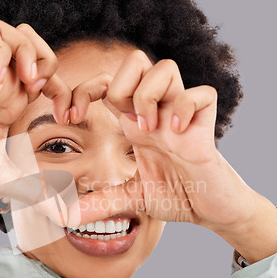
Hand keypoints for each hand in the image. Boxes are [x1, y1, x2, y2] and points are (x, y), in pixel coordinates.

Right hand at [0, 20, 70, 201]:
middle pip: (31, 45)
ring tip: (25, 78)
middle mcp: (2, 91)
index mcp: (13, 109)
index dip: (67, 89)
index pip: (49, 78)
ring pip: (9, 33)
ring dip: (26, 49)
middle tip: (45, 89)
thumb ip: (37, 194)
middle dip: (48, 59)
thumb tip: (66, 218)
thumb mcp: (8, 182)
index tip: (70, 116)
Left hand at [72, 52, 276, 261]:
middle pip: (136, 61)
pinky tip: (178, 134)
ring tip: (150, 130)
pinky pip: (201, 94)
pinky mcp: (205, 126)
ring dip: (150, 96)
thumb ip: (99, 204)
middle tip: (123, 119)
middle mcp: (156, 113)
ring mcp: (181, 116)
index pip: (106, 85)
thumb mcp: (131, 199)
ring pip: (166, 68)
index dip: (83, 91)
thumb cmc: (177, 196)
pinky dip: (185, 108)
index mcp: (135, 124)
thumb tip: (65, 216)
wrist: (211, 209)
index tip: (70, 117)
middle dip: (119, 83)